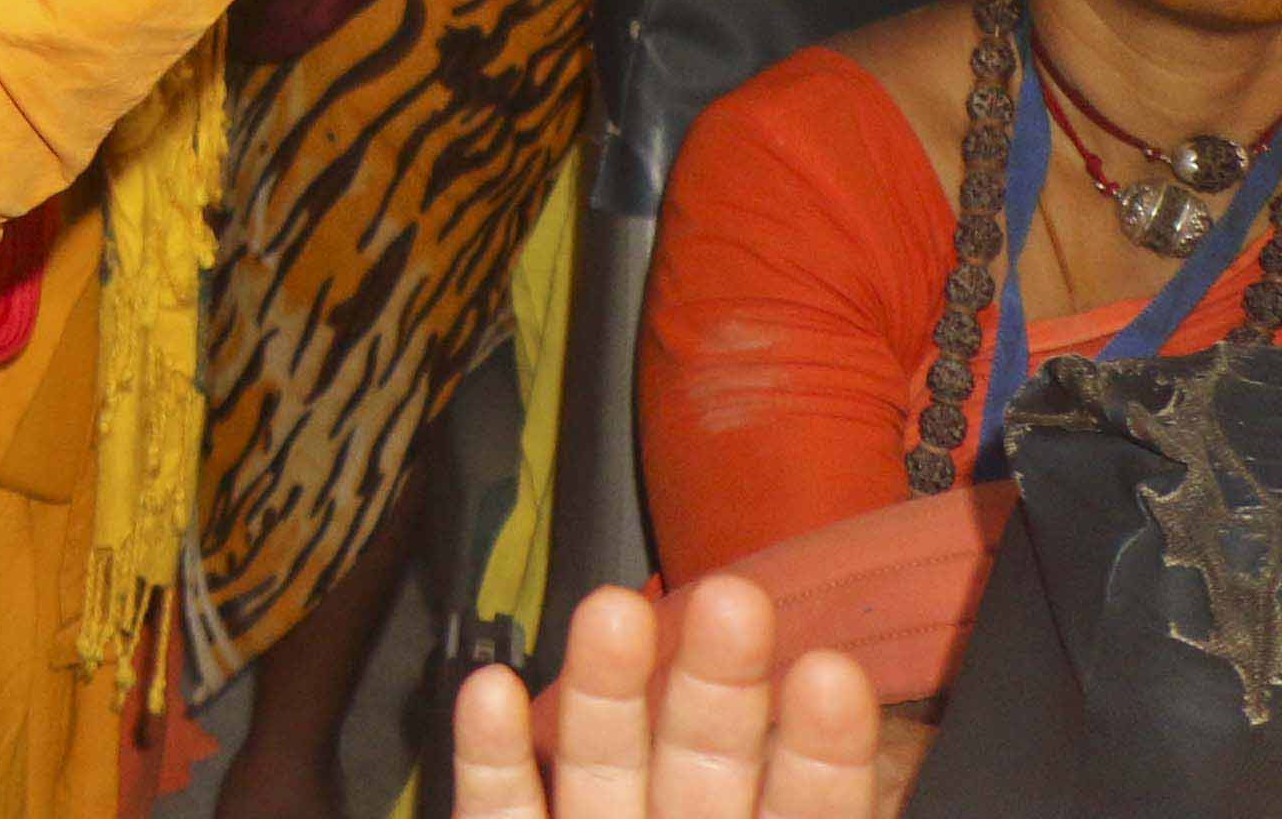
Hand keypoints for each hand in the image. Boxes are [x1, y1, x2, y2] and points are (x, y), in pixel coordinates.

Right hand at [453, 580, 879, 818]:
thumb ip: (839, 811)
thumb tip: (909, 776)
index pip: (810, 806)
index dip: (821, 746)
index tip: (830, 673)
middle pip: (704, 758)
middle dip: (718, 680)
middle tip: (737, 600)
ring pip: (602, 764)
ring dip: (605, 687)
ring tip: (612, 609)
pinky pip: (500, 810)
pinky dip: (490, 756)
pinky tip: (489, 691)